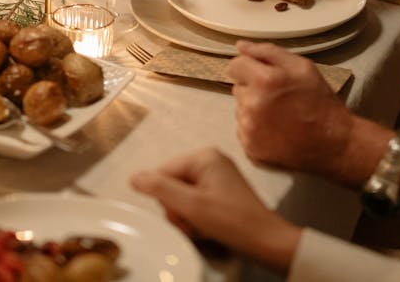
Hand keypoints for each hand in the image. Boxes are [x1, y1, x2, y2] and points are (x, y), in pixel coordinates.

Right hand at [131, 148, 300, 273]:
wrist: (265, 241)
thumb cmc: (232, 222)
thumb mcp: (191, 206)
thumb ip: (160, 189)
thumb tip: (134, 177)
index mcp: (204, 157)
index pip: (163, 172)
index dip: (165, 198)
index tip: (182, 214)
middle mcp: (210, 161)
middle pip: (172, 185)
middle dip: (178, 210)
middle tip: (194, 223)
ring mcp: (216, 177)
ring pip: (181, 198)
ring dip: (186, 217)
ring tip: (202, 227)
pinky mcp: (220, 192)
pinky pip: (194, 203)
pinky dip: (196, 218)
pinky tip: (207, 228)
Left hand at [226, 41, 354, 177]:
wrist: (332, 142)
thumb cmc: (319, 100)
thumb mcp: (302, 67)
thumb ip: (268, 52)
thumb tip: (240, 46)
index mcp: (264, 80)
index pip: (235, 66)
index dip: (249, 68)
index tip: (263, 75)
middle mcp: (251, 104)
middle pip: (237, 87)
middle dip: (253, 88)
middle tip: (277, 96)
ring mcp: (249, 128)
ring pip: (240, 108)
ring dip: (253, 108)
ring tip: (278, 114)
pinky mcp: (250, 147)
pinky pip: (243, 129)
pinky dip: (254, 127)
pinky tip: (274, 129)